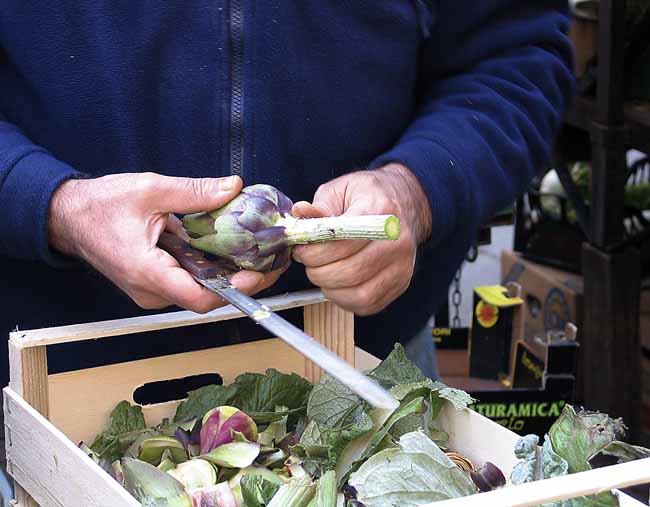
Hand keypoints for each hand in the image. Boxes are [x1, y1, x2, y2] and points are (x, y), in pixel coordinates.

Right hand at [48, 173, 284, 312]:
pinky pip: (189, 281)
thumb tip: (233, 187)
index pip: (200, 298)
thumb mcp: (150, 190)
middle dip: (241, 281)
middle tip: (269, 259)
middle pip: (207, 297)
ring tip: (258, 253)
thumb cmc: (101, 205)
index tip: (258, 272)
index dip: (234, 290)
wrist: (67, 217)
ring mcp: (152, 290)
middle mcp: (151, 291)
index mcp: (147, 272)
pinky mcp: (155, 283)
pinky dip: (211, 268)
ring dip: (229, 274)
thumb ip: (194, 192)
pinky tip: (232, 249)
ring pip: (200, 290)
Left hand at [292, 164, 431, 314]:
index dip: (315, 251)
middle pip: (350, 271)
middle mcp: (397, 241)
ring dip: (330, 288)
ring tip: (323, 273)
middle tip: (310, 263)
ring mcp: (402, 265)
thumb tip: (300, 212)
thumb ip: (319, 206)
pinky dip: (345, 299)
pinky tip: (338, 285)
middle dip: (319, 272)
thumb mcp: (341, 190)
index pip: (343, 242)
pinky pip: (368, 304)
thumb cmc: (369, 196)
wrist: (405, 203)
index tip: (302, 250)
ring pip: (359, 293)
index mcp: (380, 211)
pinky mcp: (401, 283)